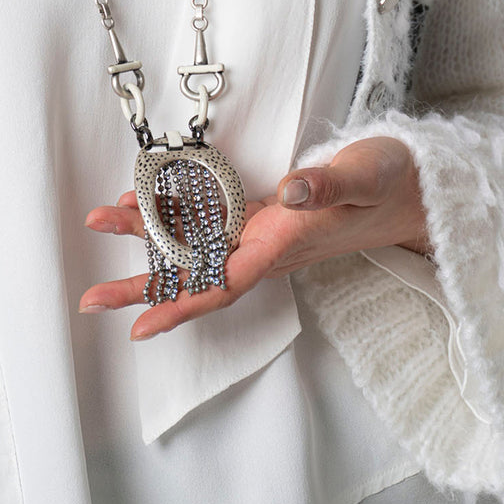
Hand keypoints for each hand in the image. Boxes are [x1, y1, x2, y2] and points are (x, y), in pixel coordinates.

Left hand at [79, 135, 433, 340]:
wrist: (413, 187)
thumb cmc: (391, 183)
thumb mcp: (364, 176)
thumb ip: (328, 184)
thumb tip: (292, 190)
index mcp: (286, 244)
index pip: (223, 283)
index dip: (180, 306)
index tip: (139, 327)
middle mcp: (268, 245)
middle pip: (195, 272)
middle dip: (143, 286)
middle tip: (91, 298)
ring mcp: (265, 230)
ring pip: (197, 242)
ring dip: (149, 238)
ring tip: (103, 223)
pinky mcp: (266, 211)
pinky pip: (213, 215)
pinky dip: (178, 209)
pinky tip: (147, 198)